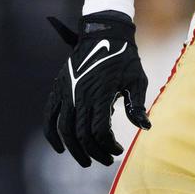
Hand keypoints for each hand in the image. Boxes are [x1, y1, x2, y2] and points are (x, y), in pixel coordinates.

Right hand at [44, 11, 148, 166]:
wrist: (104, 33)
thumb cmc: (125, 58)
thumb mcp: (137, 80)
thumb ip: (137, 105)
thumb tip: (145, 127)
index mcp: (101, 94)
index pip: (99, 131)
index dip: (108, 146)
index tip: (118, 150)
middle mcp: (80, 95)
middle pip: (81, 134)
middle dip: (94, 152)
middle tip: (105, 160)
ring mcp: (67, 92)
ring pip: (64, 129)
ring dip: (75, 149)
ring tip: (86, 160)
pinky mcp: (59, 89)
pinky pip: (49, 116)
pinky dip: (52, 134)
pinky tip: (60, 148)